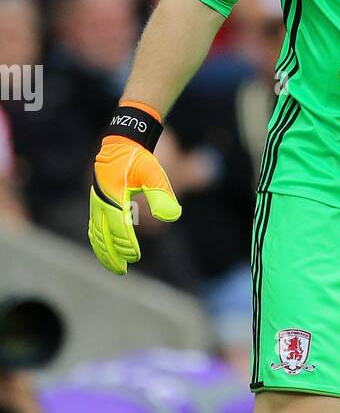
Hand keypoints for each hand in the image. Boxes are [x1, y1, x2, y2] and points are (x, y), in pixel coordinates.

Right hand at [89, 135, 180, 274]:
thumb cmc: (140, 158)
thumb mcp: (154, 172)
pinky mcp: (96, 201)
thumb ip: (161, 194)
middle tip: (122, 270)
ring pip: (96, 232)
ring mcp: (96, 201)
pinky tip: (104, 250)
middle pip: (103, 234)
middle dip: (112, 254)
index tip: (135, 256)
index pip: (119, 227)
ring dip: (103, 250)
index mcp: (114, 195)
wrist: (123, 142)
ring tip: (114, 266)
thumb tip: (172, 215)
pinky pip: (94, 225)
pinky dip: (98, 240)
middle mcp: (101, 200)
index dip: (126, 244)